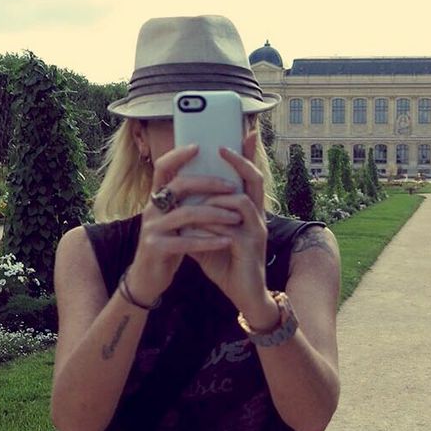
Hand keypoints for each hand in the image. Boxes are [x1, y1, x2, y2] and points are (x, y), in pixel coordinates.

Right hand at [125, 144, 242, 305]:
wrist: (146, 279)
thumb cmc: (168, 247)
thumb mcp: (174, 221)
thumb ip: (186, 203)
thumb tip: (209, 181)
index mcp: (157, 199)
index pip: (163, 167)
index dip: (178, 155)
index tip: (199, 146)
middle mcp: (151, 209)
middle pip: (178, 186)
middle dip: (208, 184)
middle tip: (233, 188)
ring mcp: (151, 228)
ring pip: (186, 214)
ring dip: (215, 214)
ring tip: (237, 218)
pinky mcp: (155, 248)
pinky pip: (185, 242)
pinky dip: (208, 241)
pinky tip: (227, 241)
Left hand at [185, 130, 273, 319]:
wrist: (244, 297)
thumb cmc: (227, 266)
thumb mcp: (207, 238)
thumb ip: (196, 220)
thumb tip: (174, 204)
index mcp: (248, 213)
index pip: (250, 178)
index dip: (248, 156)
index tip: (245, 133)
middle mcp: (256, 217)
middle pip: (254, 180)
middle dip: (240, 161)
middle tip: (221, 147)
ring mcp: (256, 231)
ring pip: (240, 201)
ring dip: (218, 198)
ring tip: (200, 201)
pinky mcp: (250, 247)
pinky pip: (232, 228)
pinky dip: (213, 223)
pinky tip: (200, 226)